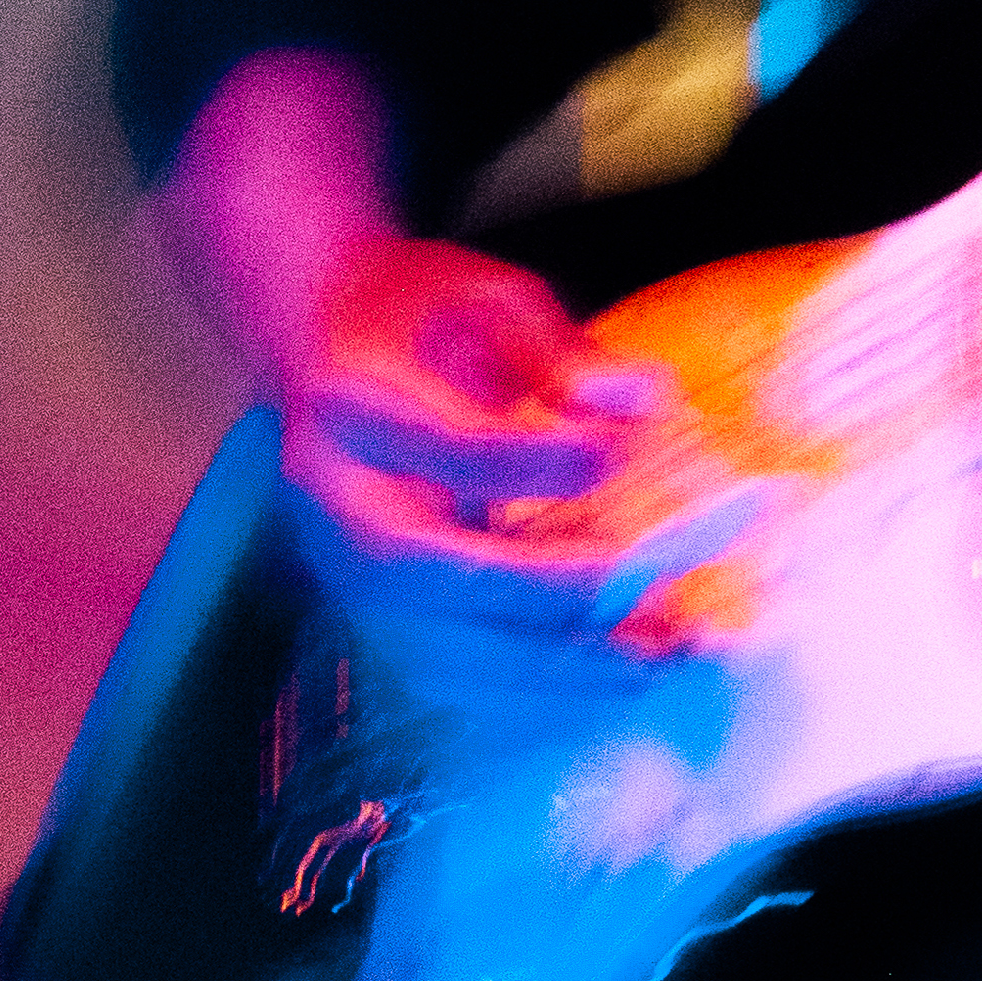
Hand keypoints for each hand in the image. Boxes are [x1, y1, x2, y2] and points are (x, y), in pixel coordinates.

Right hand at [160, 51, 696, 629]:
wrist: (326, 341)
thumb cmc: (422, 315)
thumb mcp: (488, 298)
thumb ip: (558, 351)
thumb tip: (640, 399)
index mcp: (351, 400)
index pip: (449, 444)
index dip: (535, 458)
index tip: (620, 454)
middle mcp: (332, 497)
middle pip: (425, 566)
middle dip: (538, 593)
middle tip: (644, 597)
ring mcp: (344, 566)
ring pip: (434, 641)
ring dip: (547, 664)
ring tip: (655, 660)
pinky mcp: (375, 610)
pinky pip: (450, 666)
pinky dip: (532, 681)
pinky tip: (618, 671)